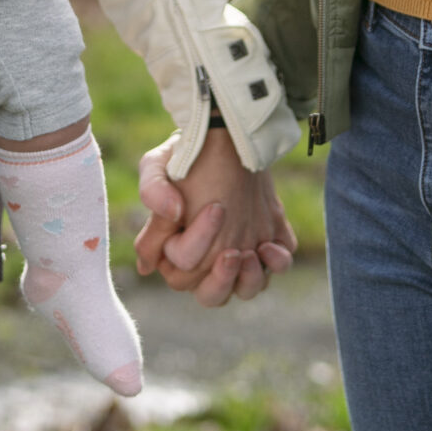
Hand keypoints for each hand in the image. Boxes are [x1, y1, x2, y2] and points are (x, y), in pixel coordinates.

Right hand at [132, 135, 296, 305]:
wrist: (225, 134)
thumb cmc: (186, 153)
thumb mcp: (158, 164)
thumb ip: (153, 189)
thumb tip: (171, 215)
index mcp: (175, 250)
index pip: (182, 273)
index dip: (197, 245)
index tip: (216, 208)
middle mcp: (207, 259)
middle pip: (212, 296)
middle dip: (222, 280)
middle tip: (232, 252)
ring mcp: (240, 253)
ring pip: (246, 290)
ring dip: (249, 279)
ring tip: (251, 253)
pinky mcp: (268, 241)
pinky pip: (278, 268)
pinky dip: (277, 263)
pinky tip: (270, 246)